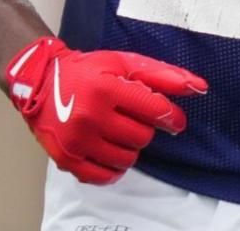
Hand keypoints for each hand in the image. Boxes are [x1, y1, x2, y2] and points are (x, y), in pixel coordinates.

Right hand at [4, 36, 206, 185]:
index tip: (172, 119)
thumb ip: (163, 75)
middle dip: (143, 128)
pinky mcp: (67, 159)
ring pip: (127, 159)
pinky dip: (113, 168)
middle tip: (130, 118)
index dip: (170, 117)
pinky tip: (108, 151)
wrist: (40, 82)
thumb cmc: (87, 71)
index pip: (154, 110)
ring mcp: (77, 140)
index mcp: (107, 87)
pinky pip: (105, 176)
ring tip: (117, 132)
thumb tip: (199, 87)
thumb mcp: (124, 63)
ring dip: (129, 147)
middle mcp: (90, 115)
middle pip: (142, 137)